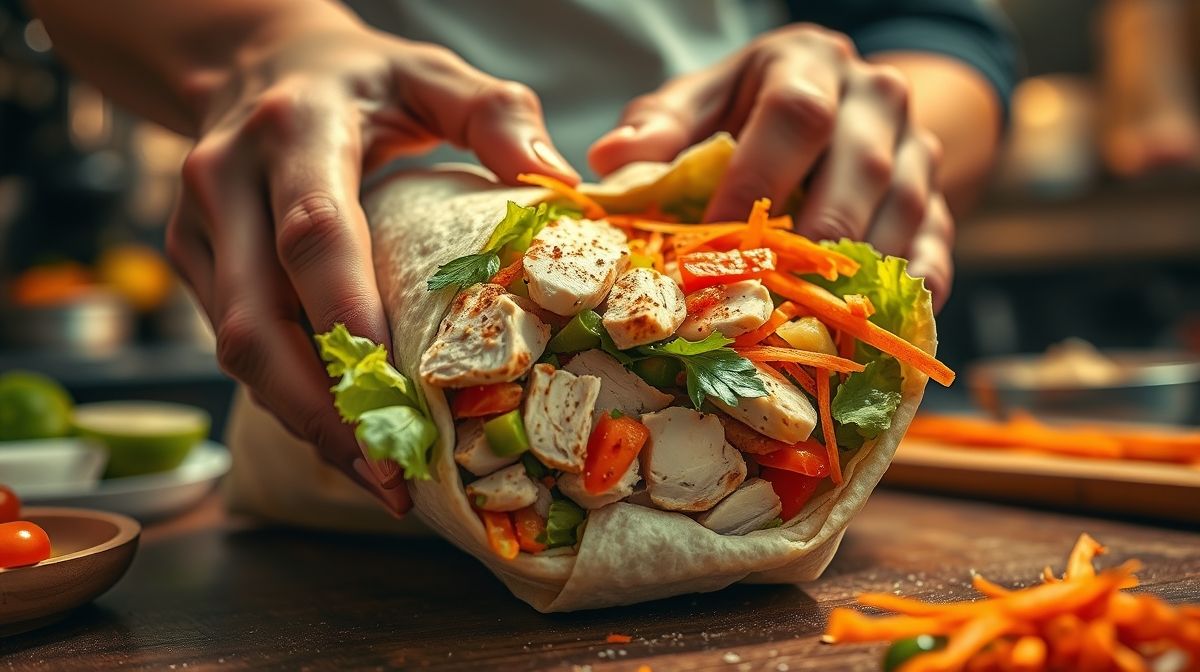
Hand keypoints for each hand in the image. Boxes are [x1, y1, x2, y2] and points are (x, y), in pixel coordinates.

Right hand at [166, 20, 577, 512]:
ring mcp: (199, 227)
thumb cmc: (360, 79)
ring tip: (381, 479)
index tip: (399, 395)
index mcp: (295, 132)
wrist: (255, 62)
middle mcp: (227, 181)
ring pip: (239, 349)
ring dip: (307, 423)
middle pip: (258, 321)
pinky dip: (292, 399)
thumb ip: (493, 113)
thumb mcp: (430, 72)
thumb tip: (554, 183)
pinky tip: (347, 436)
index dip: (351, 320)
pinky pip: (237, 346)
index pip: (315, 236)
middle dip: (323, 411)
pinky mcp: (191, 259)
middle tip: (393, 475)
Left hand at [589, 24, 952, 308]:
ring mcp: (917, 150)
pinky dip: (905, 295)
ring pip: (905, 211)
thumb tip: (611, 165)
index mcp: (809, 63)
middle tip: (768, 292)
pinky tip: (867, 329)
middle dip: (813, 236)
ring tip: (811, 321)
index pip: (796, 114)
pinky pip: (935, 250)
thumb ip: (659, 130)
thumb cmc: (745, 112)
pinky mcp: (940, 201)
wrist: (835, 108)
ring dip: (858, 273)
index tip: (714, 239)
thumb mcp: (698, 103)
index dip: (756, 180)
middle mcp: (876, 99)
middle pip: (862, 166)